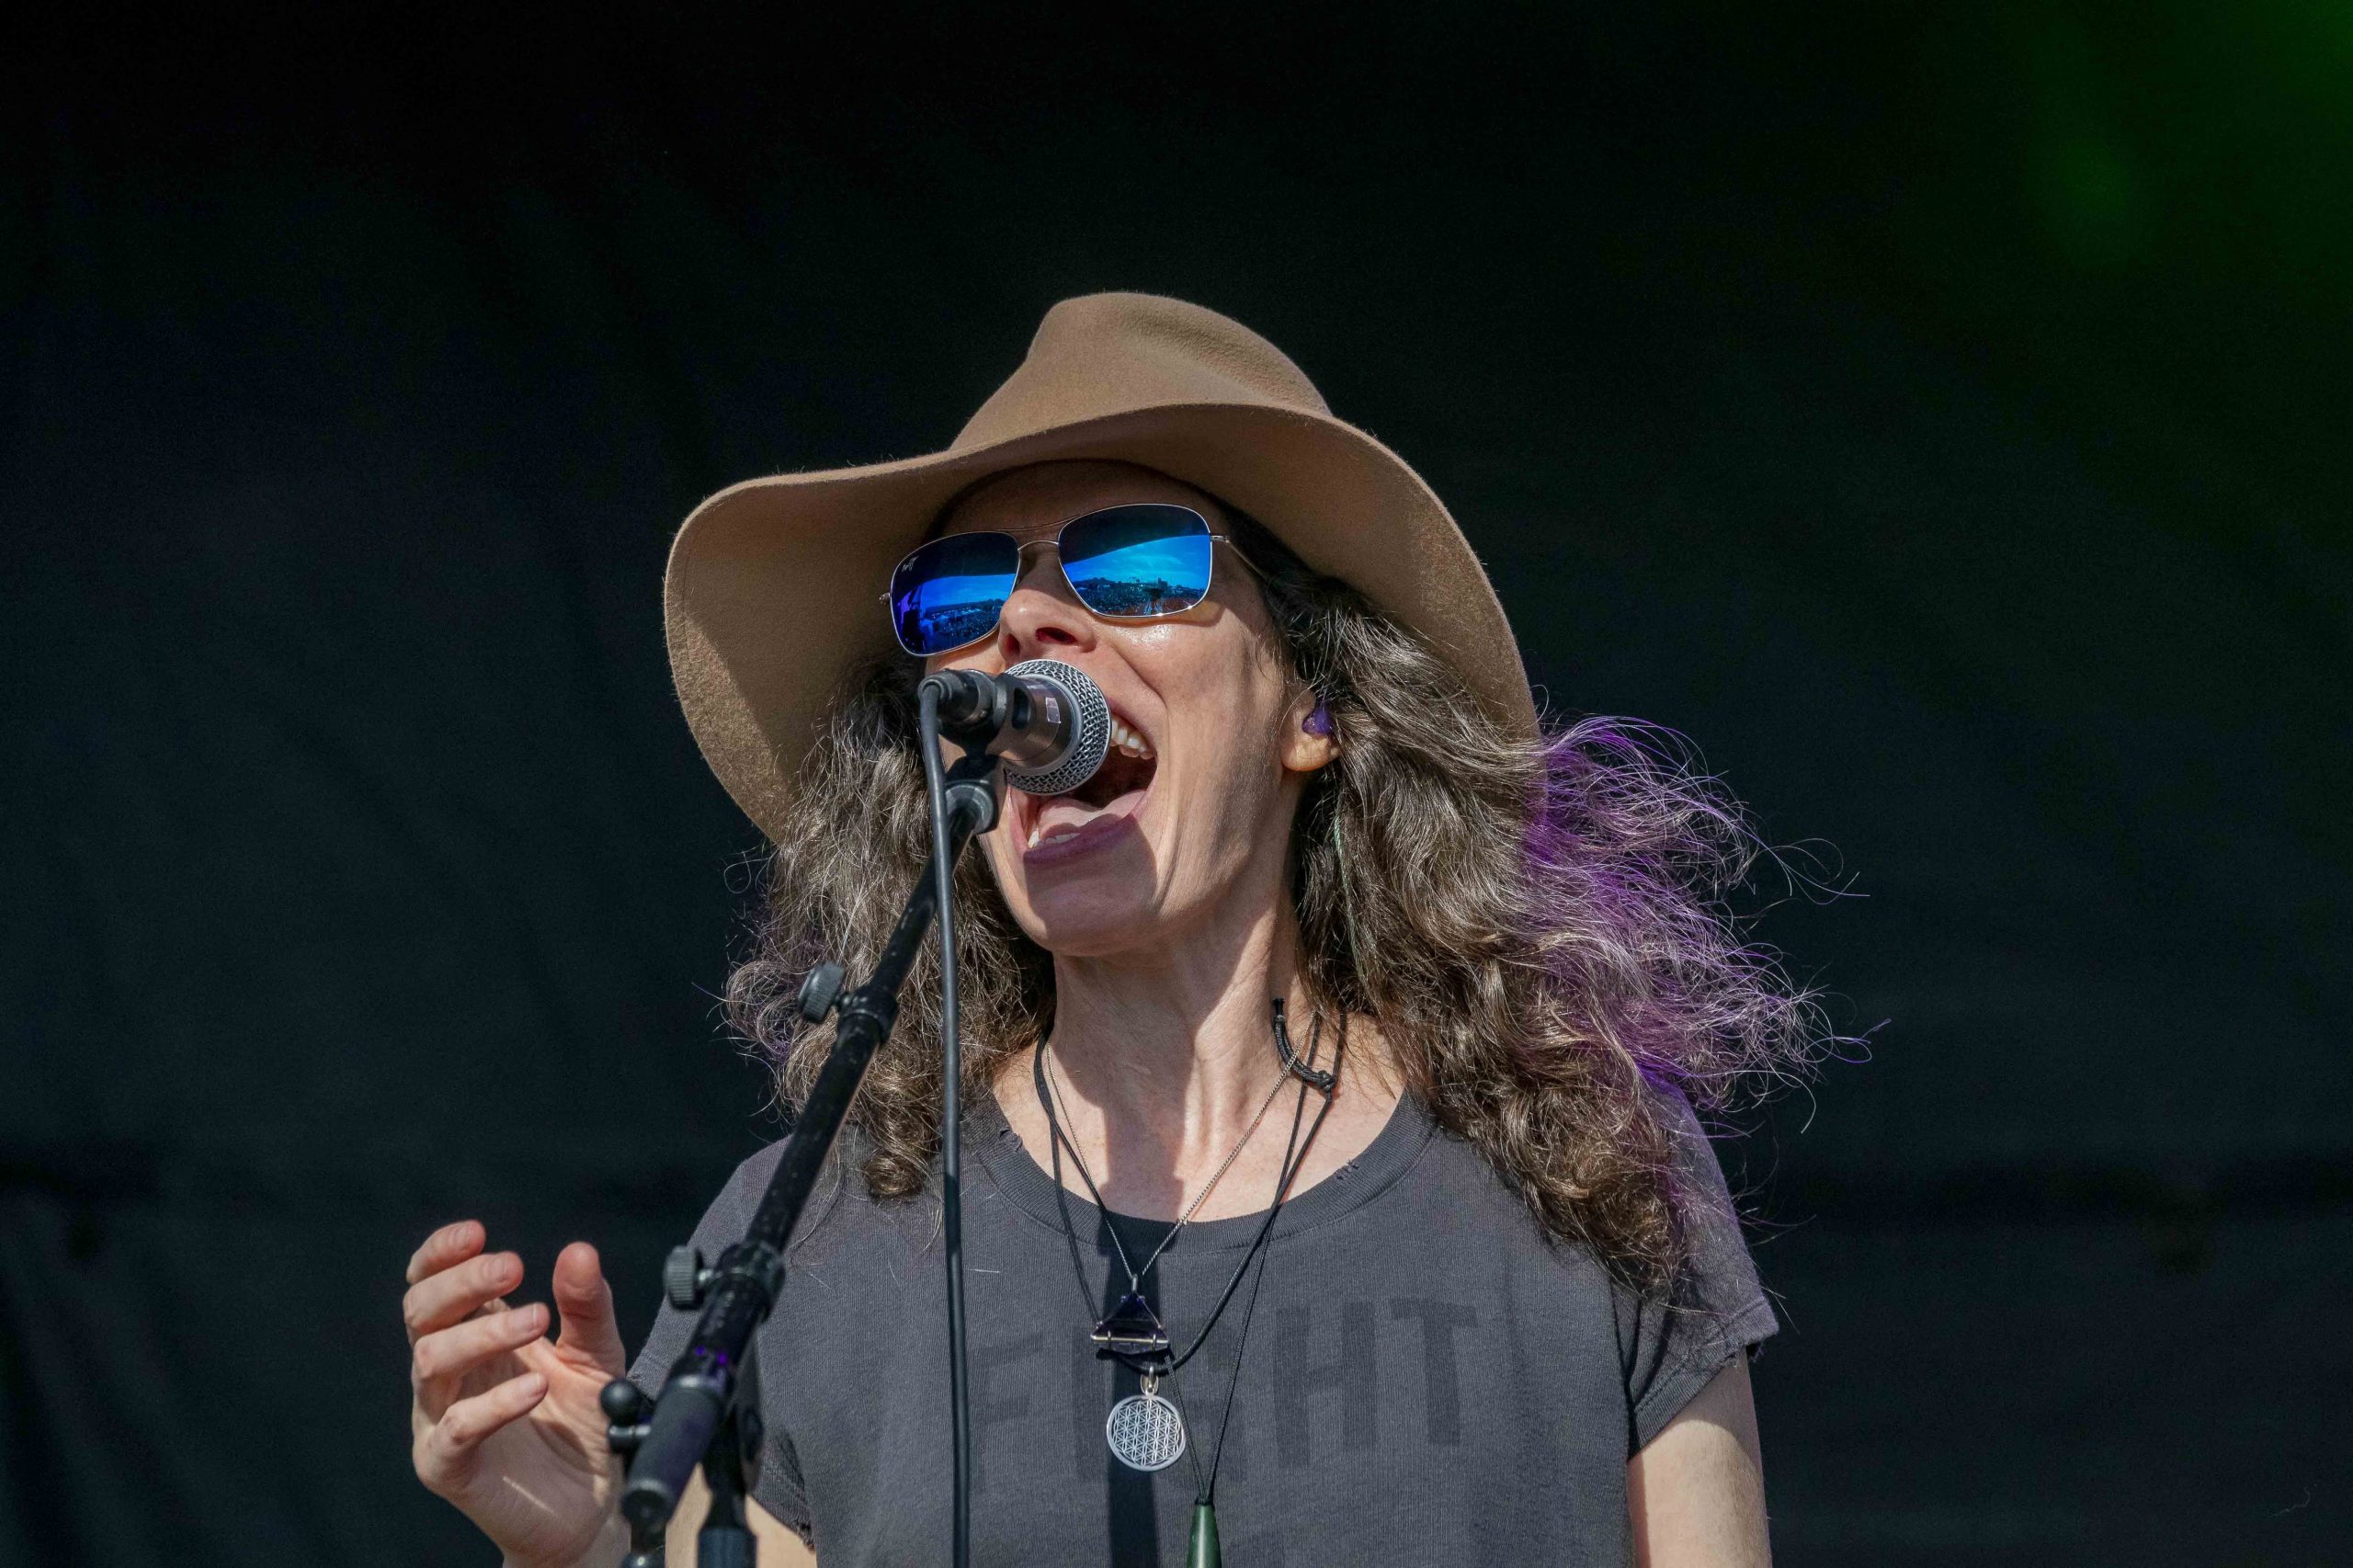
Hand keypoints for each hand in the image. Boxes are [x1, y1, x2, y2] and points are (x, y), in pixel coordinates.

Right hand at [405, 1222, 629, 1567]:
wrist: (591, 1504)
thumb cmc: (582, 1424)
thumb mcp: (597, 1354)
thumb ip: (586, 1307)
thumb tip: (578, 1251)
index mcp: (473, 1335)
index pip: (431, 1284)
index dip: (441, 1255)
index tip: (477, 1233)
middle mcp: (449, 1373)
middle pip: (422, 1314)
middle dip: (462, 1283)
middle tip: (513, 1267)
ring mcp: (440, 1419)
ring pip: (430, 1363)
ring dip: (483, 1334)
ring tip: (536, 1320)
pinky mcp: (447, 1467)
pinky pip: (454, 1430)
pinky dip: (493, 1405)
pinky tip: (536, 1388)